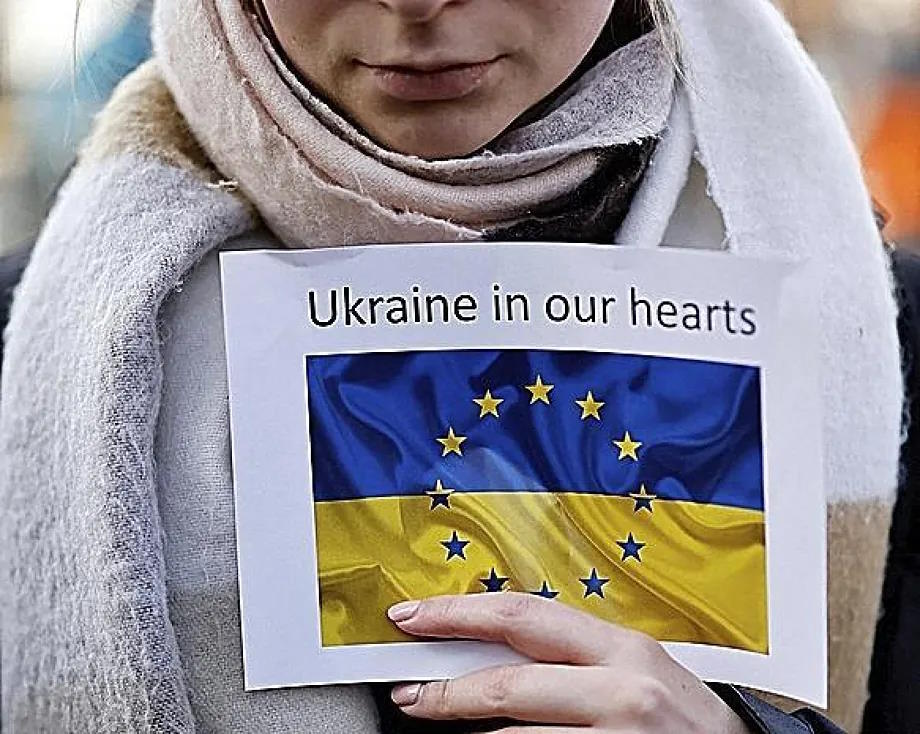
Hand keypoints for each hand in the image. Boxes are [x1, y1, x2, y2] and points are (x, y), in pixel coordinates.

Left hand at [387, 592, 750, 733]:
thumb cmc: (690, 721)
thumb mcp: (636, 672)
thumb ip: (574, 657)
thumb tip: (493, 651)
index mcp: (625, 650)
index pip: (522, 616)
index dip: (457, 615)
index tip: (414, 617)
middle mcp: (623, 693)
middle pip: (507, 685)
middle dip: (443, 691)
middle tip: (406, 692)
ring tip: (444, 727)